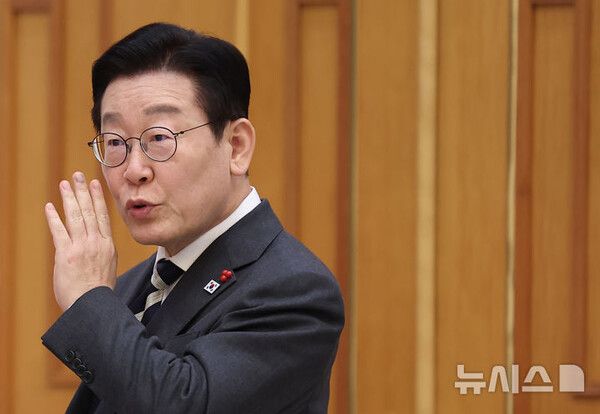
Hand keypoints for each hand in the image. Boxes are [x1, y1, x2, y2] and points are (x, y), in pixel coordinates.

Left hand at [45, 171, 117, 310]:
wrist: (93, 304)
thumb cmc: (100, 292)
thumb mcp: (108, 269)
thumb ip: (102, 254)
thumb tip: (98, 249)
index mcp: (107, 246)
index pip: (102, 216)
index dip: (98, 199)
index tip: (95, 184)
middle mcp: (96, 242)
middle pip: (89, 211)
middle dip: (83, 191)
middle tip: (78, 176)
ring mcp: (81, 247)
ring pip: (75, 217)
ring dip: (69, 199)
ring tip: (64, 184)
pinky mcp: (66, 254)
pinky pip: (59, 232)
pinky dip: (53, 218)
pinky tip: (49, 207)